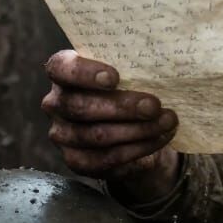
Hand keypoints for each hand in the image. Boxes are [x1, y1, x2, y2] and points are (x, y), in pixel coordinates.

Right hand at [42, 49, 180, 202]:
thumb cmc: (131, 84)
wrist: (137, 121)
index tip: (115, 77)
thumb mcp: (130, 68)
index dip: (84, 73)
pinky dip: (137, 149)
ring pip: (96, 135)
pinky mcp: (77, 160)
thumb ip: (134, 63)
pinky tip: (159, 138)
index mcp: (63, 72)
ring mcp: (63, 134)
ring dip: (137, 130)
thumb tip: (163, 62)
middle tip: (154, 106)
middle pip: (80, 106)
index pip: (60, 68)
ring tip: (167, 122)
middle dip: (122, 107)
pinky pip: (106, 158)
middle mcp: (56, 103)